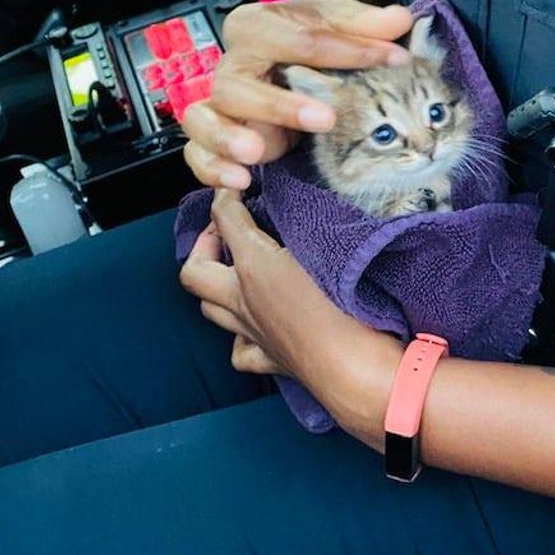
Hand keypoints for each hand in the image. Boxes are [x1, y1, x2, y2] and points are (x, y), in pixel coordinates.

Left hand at [179, 190, 400, 442]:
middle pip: (194, 272)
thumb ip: (309, 222)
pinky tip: (254, 324)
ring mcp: (254, 334)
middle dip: (204, 245)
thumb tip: (305, 205)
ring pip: (209, 311)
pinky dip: (240, 335)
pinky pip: (241, 350)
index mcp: (255, 267)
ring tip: (235, 270)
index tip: (237, 185)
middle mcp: (244, 301)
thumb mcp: (331, 246)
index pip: (225, 219)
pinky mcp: (272, 361)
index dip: (226, 195)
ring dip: (215, 287)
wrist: (360, 369)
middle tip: (226, 229)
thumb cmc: (351, 307)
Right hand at [182, 0, 413, 188]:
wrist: (285, 60)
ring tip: (257, 153)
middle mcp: (231, 63)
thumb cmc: (309, 44)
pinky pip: (197, 155)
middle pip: (238, 82)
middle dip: (280, 104)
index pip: (301, 37)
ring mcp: (218, 103)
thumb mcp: (339, 28)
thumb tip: (400, 19)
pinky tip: (241, 180)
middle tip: (326, 119)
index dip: (351, 50)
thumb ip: (367, 26)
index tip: (394, 59)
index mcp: (257, 25)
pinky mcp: (212, 138)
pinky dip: (212, 169)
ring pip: (203, 118)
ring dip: (228, 137)